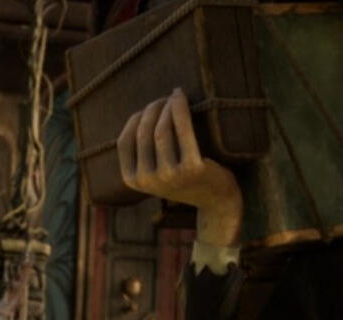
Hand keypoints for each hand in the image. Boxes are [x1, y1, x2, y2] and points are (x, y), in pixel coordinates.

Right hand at [116, 87, 242, 245]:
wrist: (217, 200)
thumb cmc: (185, 179)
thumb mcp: (156, 171)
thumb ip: (143, 152)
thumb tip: (139, 113)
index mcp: (133, 181)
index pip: (124, 142)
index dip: (135, 120)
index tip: (148, 109)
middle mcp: (148, 180)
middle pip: (143, 133)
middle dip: (152, 109)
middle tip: (164, 99)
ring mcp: (170, 176)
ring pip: (161, 130)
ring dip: (166, 107)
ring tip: (174, 96)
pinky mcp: (192, 168)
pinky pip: (183, 130)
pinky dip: (180, 109)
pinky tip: (180, 96)